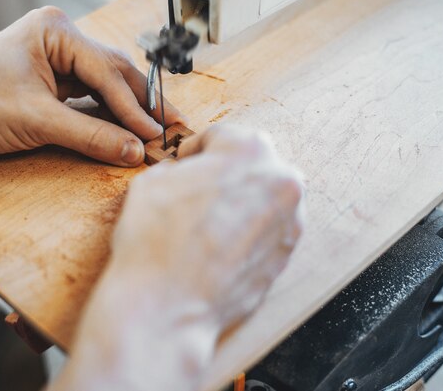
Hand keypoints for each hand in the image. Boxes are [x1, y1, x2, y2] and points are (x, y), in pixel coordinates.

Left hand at [0, 6, 182, 169]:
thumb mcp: (39, 122)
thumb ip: (92, 136)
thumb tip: (135, 151)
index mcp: (55, 31)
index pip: (107, 71)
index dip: (135, 107)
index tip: (157, 133)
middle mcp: (61, 37)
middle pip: (115, 71)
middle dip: (144, 102)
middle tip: (175, 126)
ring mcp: (59, 56)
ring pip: (108, 82)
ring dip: (132, 108)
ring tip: (160, 128)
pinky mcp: (56, 77)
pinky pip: (93, 94)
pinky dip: (111, 112)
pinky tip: (130, 127)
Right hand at [52, 125, 303, 390]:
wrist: (167, 304)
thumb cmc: (155, 240)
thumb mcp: (153, 181)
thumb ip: (180, 167)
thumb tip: (186, 173)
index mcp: (248, 149)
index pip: (222, 137)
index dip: (197, 149)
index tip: (188, 162)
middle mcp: (280, 180)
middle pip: (251, 164)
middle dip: (226, 173)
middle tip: (199, 190)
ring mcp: (289, 220)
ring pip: (264, 197)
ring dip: (241, 201)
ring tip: (209, 221)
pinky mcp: (287, 254)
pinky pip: (269, 229)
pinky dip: (250, 230)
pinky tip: (221, 243)